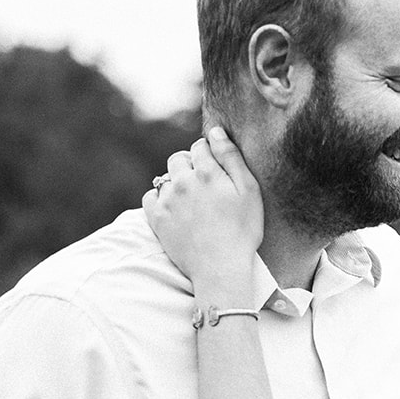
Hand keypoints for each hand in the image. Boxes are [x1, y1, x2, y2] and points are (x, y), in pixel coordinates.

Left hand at [144, 126, 262, 290]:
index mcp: (207, 172)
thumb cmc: (242, 230)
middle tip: (204, 186)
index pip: (201, 146)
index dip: (210, 154)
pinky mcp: (157, 218)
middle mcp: (183, 181)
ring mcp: (167, 200)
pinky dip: (160, 198)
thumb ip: (231, 157)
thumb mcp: (249, 190)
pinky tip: (175, 209)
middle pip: (178, 159)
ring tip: (192, 202)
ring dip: (176, 183)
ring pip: (165, 178)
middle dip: (189, 165)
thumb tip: (215, 131)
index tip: (217, 170)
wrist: (220, 267)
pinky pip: (150, 196)